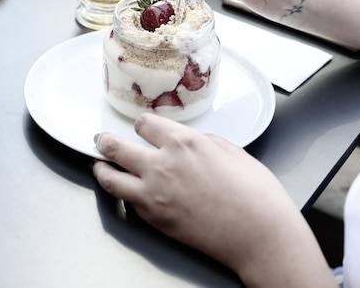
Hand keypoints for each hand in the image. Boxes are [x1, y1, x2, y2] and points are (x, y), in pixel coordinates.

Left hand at [93, 114, 334, 286]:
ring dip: (102, 168)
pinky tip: (125, 190)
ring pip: (110, 177)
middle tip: (101, 140)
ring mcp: (153, 194)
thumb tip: (189, 142)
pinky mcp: (154, 220)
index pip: (144, 124)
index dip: (142, 125)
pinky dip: (123, 194)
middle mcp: (161, 164)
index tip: (140, 127)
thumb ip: (201, 141)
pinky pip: (128, 202)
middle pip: (116, 147)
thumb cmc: (254, 193)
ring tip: (100, 165)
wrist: (260, 235)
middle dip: (106, 142)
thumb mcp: (230, 150)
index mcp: (182, 141)